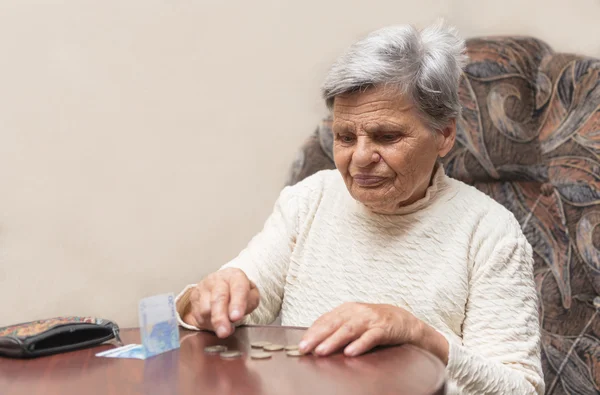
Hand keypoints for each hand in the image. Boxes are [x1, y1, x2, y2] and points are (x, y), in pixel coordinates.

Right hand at [182, 268, 259, 337]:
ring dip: (215, 323)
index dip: (237, 304)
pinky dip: (206, 323)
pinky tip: (214, 321)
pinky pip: (197, 315)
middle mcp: (217, 279)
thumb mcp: (251, 295)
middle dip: (220, 317)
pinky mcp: (194, 296)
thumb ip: (250, 303)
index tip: (236, 317)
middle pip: (218, 299)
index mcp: (235, 276)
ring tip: (224, 325)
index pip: (238, 288)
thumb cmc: (239, 291)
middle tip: (224, 332)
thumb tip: (237, 315)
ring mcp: (203, 287)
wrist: (223, 284)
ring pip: (206, 309)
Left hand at [298, 302, 448, 362]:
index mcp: (347, 309)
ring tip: (321, 351)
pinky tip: (350, 352)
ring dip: (334, 341)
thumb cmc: (375, 323)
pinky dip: (360, 344)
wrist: (405, 321)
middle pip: (333, 324)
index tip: (300, 344)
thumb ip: (337, 328)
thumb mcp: (355, 322)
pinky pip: (370, 337)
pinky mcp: (383, 329)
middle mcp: (356, 312)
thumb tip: (314, 341)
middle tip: (304, 349)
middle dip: (317, 337)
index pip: (325, 320)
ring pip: (349, 330)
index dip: (312, 332)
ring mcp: (370, 319)